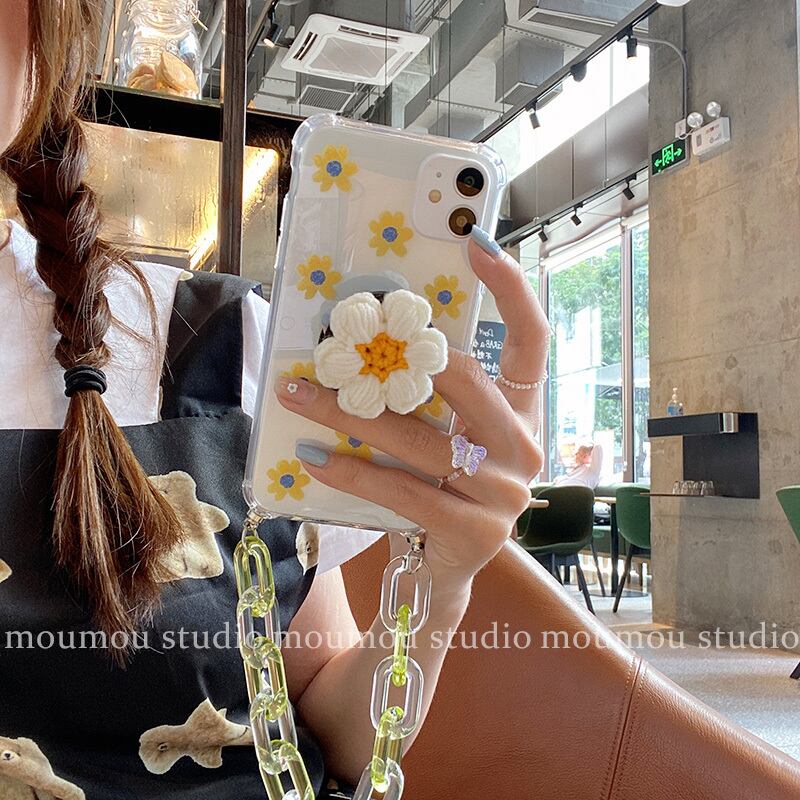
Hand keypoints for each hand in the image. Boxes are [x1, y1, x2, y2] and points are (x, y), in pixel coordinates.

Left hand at [276, 231, 548, 588]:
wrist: (441, 569)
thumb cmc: (437, 488)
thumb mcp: (442, 435)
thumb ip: (425, 396)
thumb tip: (367, 338)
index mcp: (522, 413)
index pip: (531, 340)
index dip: (511, 289)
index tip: (477, 243)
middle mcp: (524, 447)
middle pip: (463, 380)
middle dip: (396, 356)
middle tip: (335, 339)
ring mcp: (506, 493)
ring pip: (419, 438)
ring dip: (349, 414)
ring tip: (297, 395)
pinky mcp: (476, 531)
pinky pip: (404, 491)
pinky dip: (352, 470)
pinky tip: (312, 456)